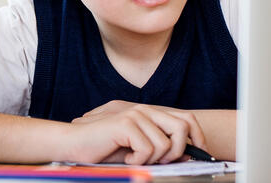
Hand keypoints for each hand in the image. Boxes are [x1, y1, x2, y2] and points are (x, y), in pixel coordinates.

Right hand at [65, 102, 206, 164]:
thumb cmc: (103, 149)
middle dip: (178, 151)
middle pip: (182, 128)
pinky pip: (147, 149)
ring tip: (135, 159)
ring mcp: (135, 114)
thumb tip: (189, 155)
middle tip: (160, 161)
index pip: (186, 119)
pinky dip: (138, 160)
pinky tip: (126, 158)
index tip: (197, 155)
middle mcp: (144, 109)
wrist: (73, 144)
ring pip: (165, 145)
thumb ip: (161, 147)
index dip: (197, 138)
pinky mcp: (125, 124)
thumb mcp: (138, 148)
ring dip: (152, 159)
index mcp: (149, 113)